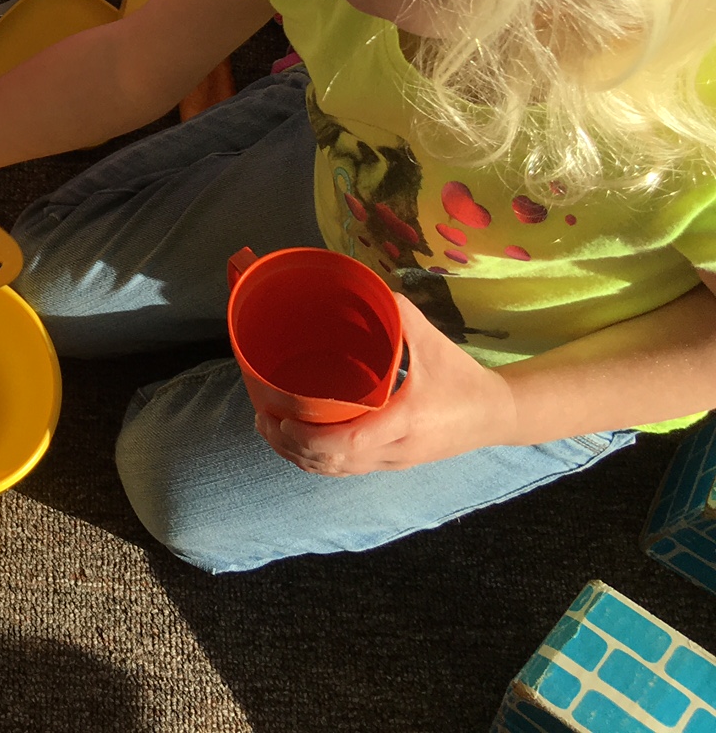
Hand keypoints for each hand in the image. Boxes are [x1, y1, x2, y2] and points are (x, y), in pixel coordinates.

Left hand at [255, 292, 519, 473]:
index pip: (348, 443)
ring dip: (298, 455)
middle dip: (290, 444)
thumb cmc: (461, 375)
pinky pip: (347, 471)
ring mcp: (393, 462)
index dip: (308, 437)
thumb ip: (395, 313)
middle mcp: (396, 449)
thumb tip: (359, 284)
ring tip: (268, 428)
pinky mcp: (392, 465)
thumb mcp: (431, 339)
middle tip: (261, 416)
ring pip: (337, 471)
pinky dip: (317, 462)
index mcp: (405, 420)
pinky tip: (295, 443)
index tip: (279, 416)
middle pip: (333, 462)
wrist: (496, 415)